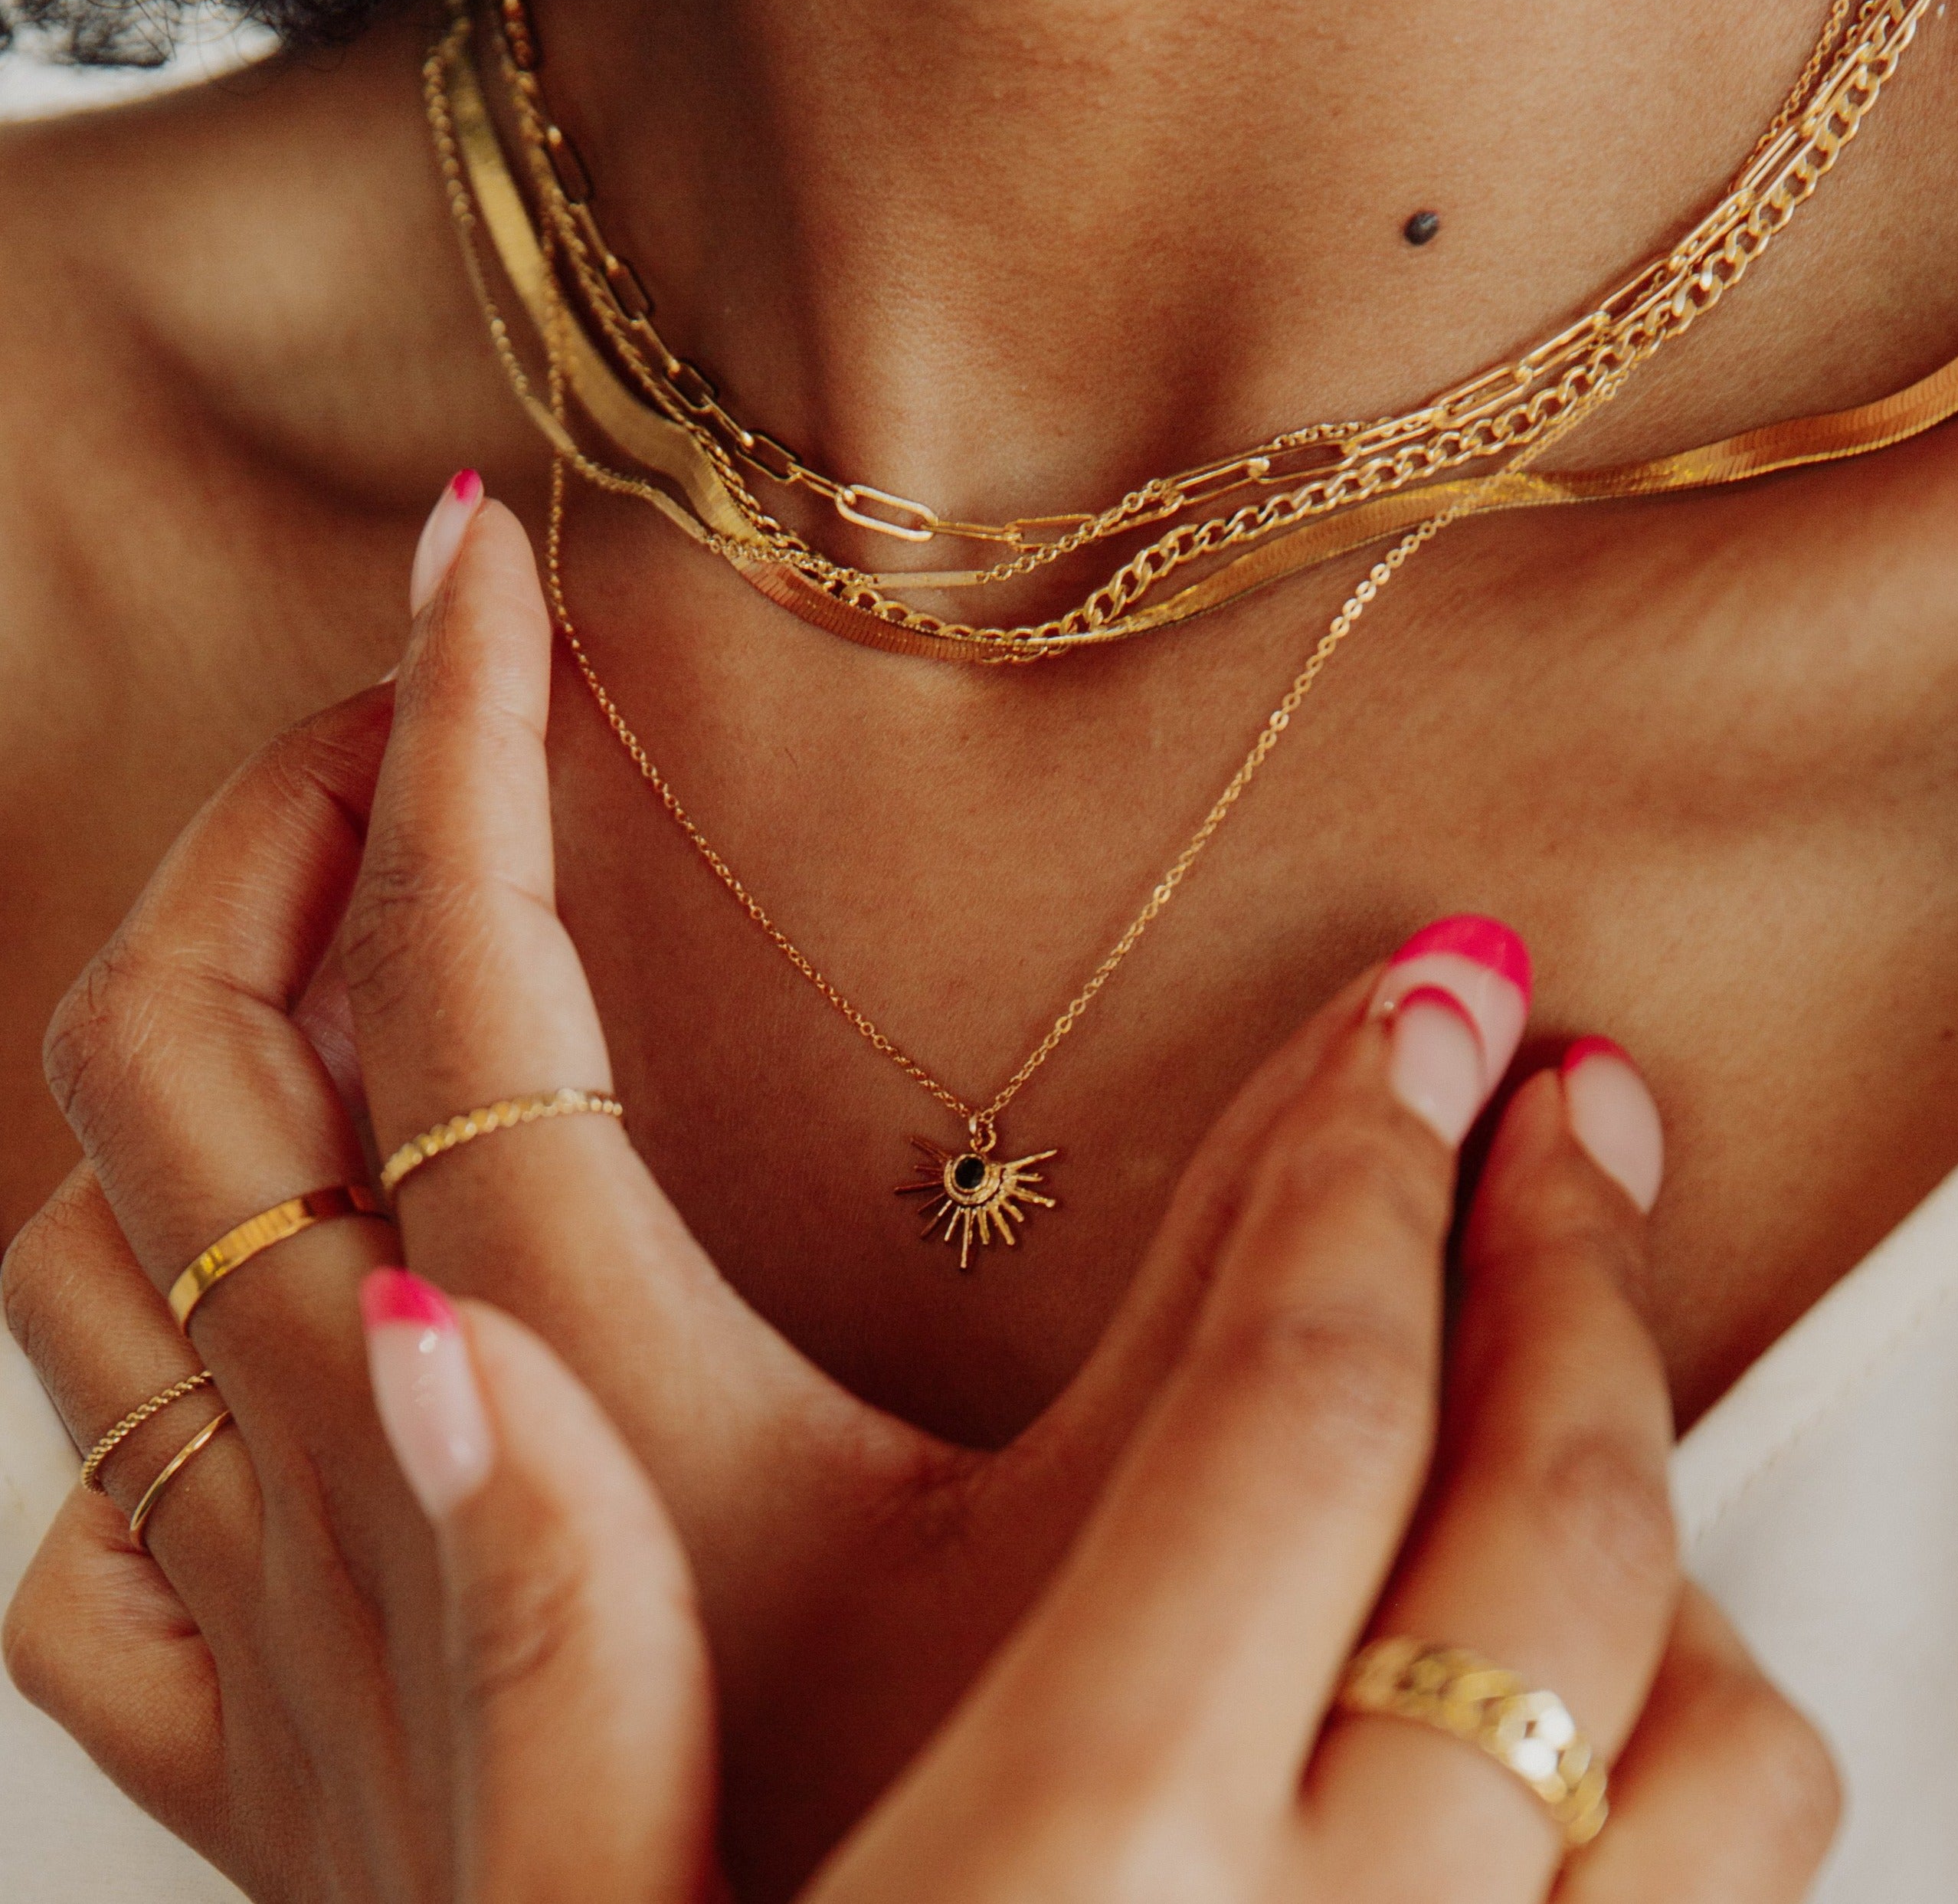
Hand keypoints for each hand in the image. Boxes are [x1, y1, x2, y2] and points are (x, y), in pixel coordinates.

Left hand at [1, 483, 1835, 1899]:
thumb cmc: (931, 1863)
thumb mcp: (1132, 1556)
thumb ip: (1287, 1287)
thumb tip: (1456, 1014)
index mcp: (554, 1378)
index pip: (461, 960)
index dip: (464, 717)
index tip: (474, 549)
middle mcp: (352, 1472)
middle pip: (175, 1058)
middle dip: (263, 835)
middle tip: (393, 722)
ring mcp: (272, 1614)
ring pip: (86, 1253)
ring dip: (179, 1051)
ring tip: (318, 939)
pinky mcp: (267, 1747)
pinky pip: (87, 1527)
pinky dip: (142, 1371)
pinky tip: (271, 1326)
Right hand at [353, 979, 1839, 1902]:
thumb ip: (531, 1683)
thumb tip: (446, 1355)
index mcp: (1072, 1880)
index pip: (1306, 1408)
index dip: (1373, 1164)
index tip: (1436, 1007)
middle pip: (1558, 1528)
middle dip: (1578, 1267)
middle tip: (1569, 1098)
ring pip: (1716, 1743)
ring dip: (1661, 1522)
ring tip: (1580, 1367)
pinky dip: (1695, 1752)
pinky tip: (1598, 1671)